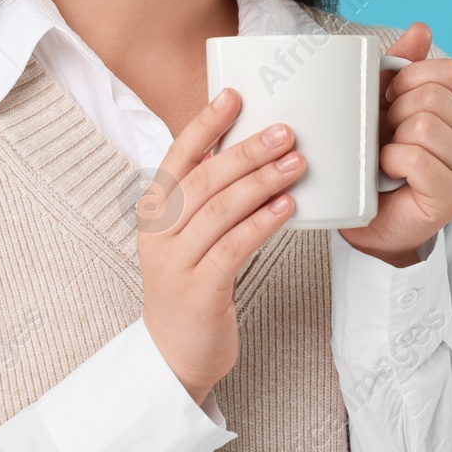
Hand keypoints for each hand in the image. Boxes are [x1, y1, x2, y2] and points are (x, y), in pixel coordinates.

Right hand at [138, 87, 301, 405]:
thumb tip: (256, 149)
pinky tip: (287, 207)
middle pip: (203, 180)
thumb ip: (212, 197)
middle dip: (246, 151)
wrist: (174, 355)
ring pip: (220, 210)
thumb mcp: (191, 236)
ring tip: (297, 163)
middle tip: (286, 130)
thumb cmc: (193, 285)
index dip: (205, 124)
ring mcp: (175, 263)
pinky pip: (233, 248)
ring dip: (261, 182)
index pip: (178, 157)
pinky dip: (262, 223)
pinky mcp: (198, 291)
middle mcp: (158, 233)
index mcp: (154, 211)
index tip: (234, 96)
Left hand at [338, 22, 451, 267]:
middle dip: (396, 111)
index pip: (450, 72)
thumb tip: (420, 28)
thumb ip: (403, 65)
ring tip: (388, 156)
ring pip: (425, 125)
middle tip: (387, 135)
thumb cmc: (378, 161)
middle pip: (434, 97)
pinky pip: (416, 157)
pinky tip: (389, 173)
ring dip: (393, 139)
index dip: (410, 78)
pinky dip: (391, 161)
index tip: (390, 100)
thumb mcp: (386, 104)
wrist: (370, 221)